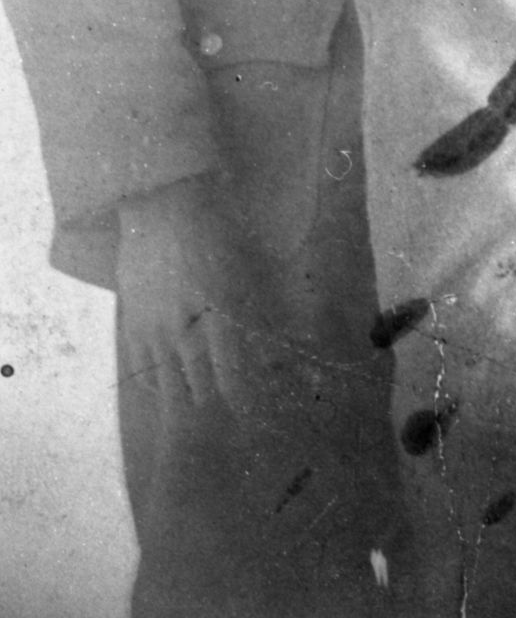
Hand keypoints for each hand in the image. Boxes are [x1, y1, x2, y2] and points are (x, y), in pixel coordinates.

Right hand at [116, 174, 282, 412]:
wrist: (161, 204)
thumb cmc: (215, 230)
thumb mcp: (245, 268)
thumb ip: (259, 312)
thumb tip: (281, 348)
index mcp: (218, 311)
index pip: (233, 377)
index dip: (247, 402)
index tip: (258, 413)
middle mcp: (183, 326)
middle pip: (202, 389)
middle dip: (220, 401)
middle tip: (236, 406)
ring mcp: (153, 329)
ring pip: (172, 389)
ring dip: (192, 398)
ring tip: (206, 403)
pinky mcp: (132, 326)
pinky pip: (146, 374)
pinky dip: (163, 387)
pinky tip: (175, 386)